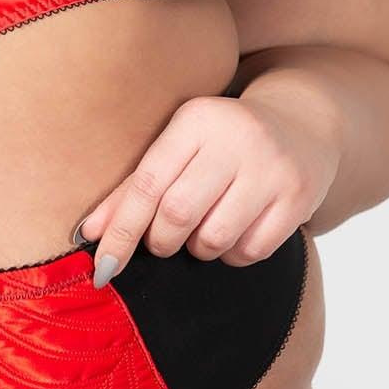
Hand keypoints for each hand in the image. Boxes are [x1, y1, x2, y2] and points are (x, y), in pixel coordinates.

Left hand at [76, 89, 341, 281]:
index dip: (120, 230)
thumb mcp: (178, 147)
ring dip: (198, 250)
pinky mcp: (298, 197)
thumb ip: (132, 188)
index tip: (103, 267)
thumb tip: (88, 233)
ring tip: (202, 232)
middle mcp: (236, 139)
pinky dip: (233, 255)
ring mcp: (272, 168)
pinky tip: (235, 232)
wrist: (300, 124)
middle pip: (178, 214)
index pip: (147, 184)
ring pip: (215, 238)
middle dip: (161, 241)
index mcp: (195, 120)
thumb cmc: (221, 142)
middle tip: (162, 241)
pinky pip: (252, 251)